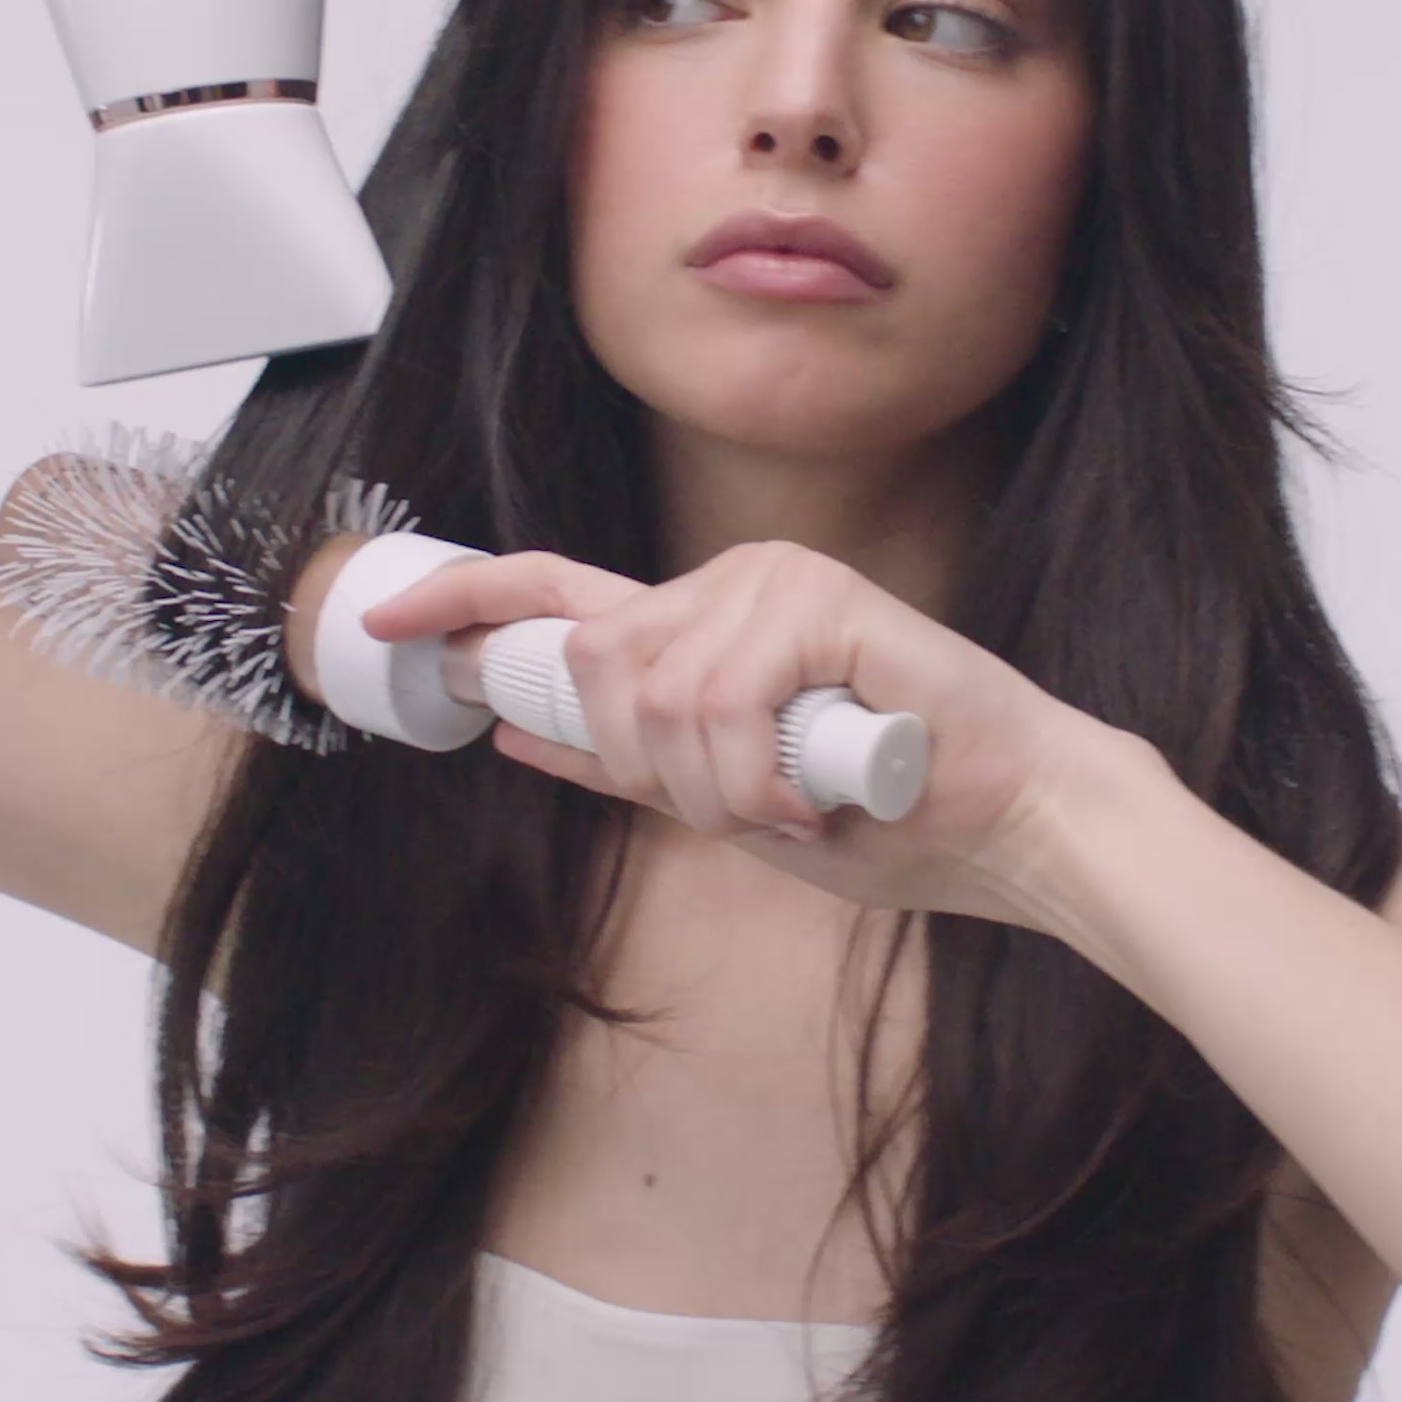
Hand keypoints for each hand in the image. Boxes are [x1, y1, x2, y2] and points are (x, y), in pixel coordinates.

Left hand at [361, 539, 1129, 928]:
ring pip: (650, 698)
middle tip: (742, 805)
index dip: (464, 602)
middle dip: (644, 766)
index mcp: (704, 622)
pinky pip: (715, 704)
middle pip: (593, 669)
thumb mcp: (729, 800)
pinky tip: (812, 790)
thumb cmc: (890, 814)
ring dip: (711, 788)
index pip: (556, 594)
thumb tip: (511, 726)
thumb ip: (629, 759)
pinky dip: (751, 775)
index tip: (385, 620)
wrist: (1016, 821)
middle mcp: (728, 581)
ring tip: (793, 800)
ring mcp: (771, 580)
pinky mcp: (816, 597)